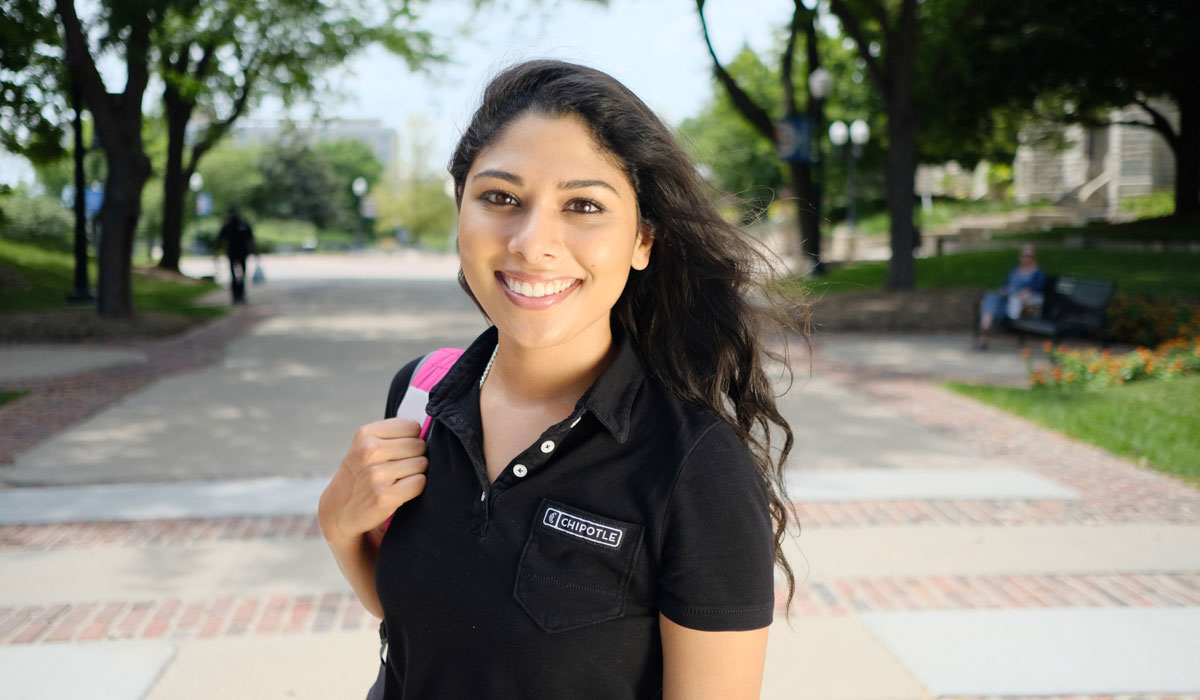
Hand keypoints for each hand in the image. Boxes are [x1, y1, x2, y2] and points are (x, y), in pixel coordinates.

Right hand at [318, 418, 428, 547]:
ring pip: (421, 464)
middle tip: (398, 468)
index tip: (399, 451)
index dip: (411, 439)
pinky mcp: (384, 497)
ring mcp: (375, 475)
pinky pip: (419, 482)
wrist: (339, 510)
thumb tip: (428, 429)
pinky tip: (400, 491)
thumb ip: (394, 434)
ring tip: (397, 480)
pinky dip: (415, 488)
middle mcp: (368, 452)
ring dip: (415, 473)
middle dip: (414, 457)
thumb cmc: (361, 474)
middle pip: (419, 445)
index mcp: (365, 434)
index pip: (413, 427)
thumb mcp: (366, 446)